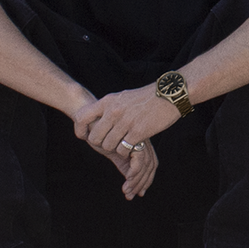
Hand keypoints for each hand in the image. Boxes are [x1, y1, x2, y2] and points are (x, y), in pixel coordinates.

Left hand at [72, 83, 180, 199]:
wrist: (167, 96)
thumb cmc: (144, 98)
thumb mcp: (122, 97)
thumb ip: (108, 107)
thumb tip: (94, 118)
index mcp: (108, 101)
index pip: (82, 117)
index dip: (80, 129)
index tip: (84, 136)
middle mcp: (113, 111)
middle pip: (95, 137)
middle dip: (100, 143)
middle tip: (108, 142)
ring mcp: (125, 122)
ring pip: (108, 146)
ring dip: (114, 148)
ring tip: (122, 143)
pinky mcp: (138, 132)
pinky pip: (122, 150)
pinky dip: (126, 151)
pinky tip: (132, 145)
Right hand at [89, 136, 158, 199]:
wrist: (88, 113)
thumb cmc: (98, 129)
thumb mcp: (111, 148)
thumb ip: (122, 160)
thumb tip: (130, 177)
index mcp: (139, 139)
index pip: (150, 163)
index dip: (145, 179)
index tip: (139, 193)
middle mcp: (142, 137)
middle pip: (150, 164)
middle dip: (142, 183)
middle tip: (131, 195)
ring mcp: (138, 136)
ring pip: (144, 164)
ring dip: (137, 181)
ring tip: (127, 191)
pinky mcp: (131, 135)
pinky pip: (138, 158)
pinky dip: (135, 171)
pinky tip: (128, 179)